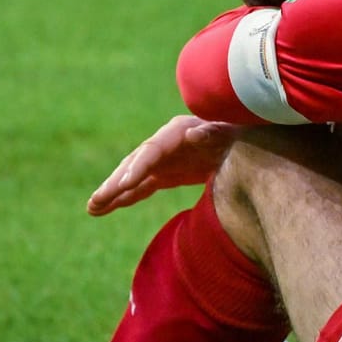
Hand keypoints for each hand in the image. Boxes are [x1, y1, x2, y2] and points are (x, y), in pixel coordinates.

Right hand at [87, 115, 241, 215]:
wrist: (249, 142)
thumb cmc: (241, 135)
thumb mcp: (232, 132)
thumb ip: (214, 132)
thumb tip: (193, 133)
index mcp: (178, 132)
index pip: (152, 150)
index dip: (137, 167)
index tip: (122, 185)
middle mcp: (165, 144)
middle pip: (135, 164)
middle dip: (115, 183)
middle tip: (96, 201)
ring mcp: (164, 160)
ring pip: (133, 178)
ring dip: (113, 193)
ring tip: (92, 209)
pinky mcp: (166, 173)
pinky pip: (142, 187)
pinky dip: (125, 198)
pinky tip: (106, 209)